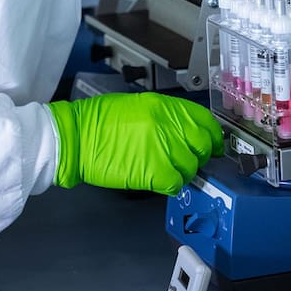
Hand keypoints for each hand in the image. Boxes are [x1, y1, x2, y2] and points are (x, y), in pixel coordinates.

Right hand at [47, 92, 223, 194]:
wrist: (76, 137)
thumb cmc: (99, 121)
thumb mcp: (138, 106)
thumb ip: (165, 116)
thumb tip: (184, 130)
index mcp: (165, 106)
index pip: (204, 120)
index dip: (213, 135)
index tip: (214, 144)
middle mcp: (168, 125)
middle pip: (202, 145)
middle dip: (200, 155)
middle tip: (189, 160)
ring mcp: (163, 148)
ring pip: (191, 167)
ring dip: (183, 172)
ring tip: (168, 171)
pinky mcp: (153, 171)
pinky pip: (175, 183)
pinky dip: (171, 185)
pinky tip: (160, 180)